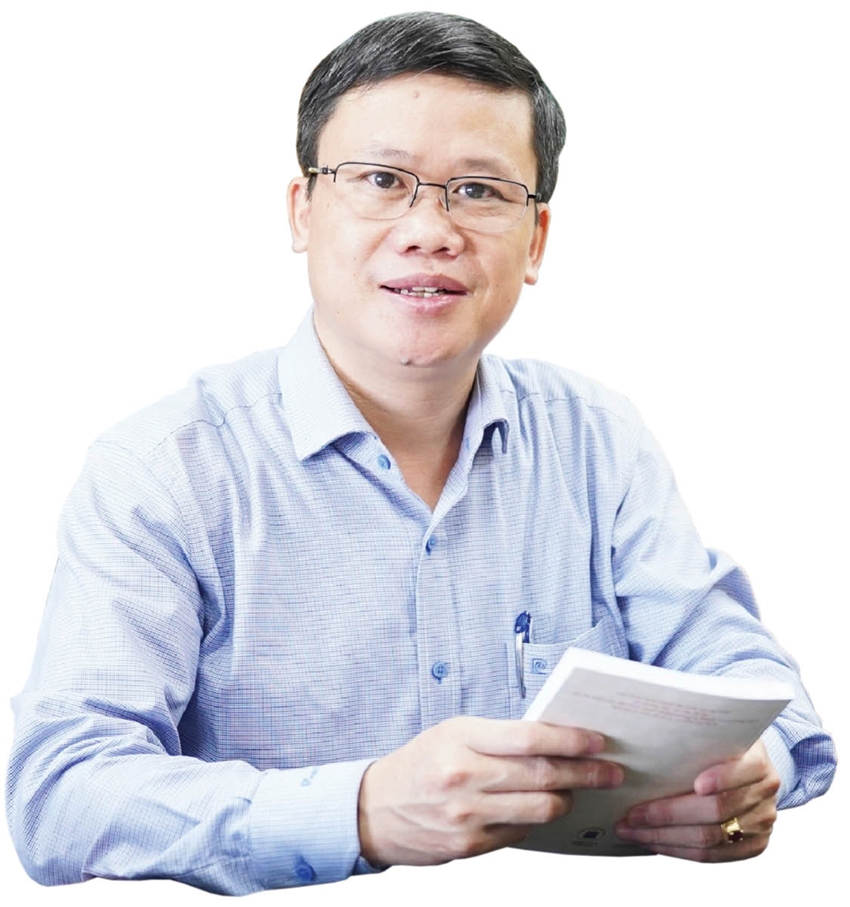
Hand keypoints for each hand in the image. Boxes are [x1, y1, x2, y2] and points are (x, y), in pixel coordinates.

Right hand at [357, 716, 623, 866]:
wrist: (374, 810)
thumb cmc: (419, 764)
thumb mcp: (452, 734)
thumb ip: (497, 737)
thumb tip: (551, 741)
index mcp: (461, 739)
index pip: (529, 738)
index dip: (570, 740)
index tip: (597, 740)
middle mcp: (465, 776)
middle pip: (542, 775)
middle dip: (585, 773)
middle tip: (611, 771)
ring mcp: (468, 815)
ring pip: (540, 808)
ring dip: (567, 799)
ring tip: (578, 790)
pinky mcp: (470, 846)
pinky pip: (520, 832)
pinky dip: (537, 819)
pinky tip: (544, 809)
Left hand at [614, 739, 779, 860]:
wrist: (750, 768)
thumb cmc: (721, 746)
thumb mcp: (716, 732)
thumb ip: (695, 734)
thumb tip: (648, 733)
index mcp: (759, 762)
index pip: (742, 772)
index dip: (722, 779)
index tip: (696, 784)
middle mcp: (765, 795)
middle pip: (717, 811)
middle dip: (669, 814)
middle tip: (633, 814)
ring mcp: (761, 823)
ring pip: (710, 839)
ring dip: (665, 837)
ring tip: (633, 830)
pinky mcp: (753, 845)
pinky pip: (714, 856)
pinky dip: (680, 850)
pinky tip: (654, 842)